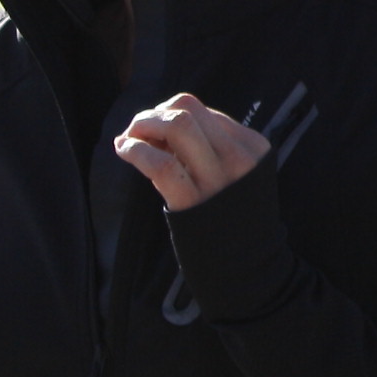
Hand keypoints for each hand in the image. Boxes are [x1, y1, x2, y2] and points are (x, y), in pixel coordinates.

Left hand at [113, 94, 270, 210]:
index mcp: (252, 145)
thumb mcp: (236, 174)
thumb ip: (209, 148)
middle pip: (186, 109)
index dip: (165, 114)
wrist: (247, 266)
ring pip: (177, 126)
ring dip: (142, 126)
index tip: (152, 133)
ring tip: (128, 141)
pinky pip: (160, 163)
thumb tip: (160, 125)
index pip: (199, 109)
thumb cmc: (231, 218)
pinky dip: (134, 150)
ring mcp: (218, 178)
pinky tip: (124, 151)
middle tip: (134, 133)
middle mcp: (239, 157)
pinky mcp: (193, 201)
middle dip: (150, 115)